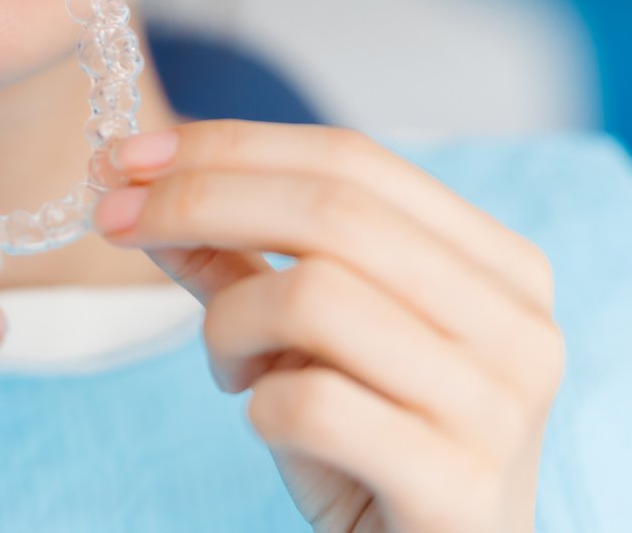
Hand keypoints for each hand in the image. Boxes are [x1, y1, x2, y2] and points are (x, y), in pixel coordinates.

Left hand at [95, 121, 563, 532]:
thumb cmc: (376, 460)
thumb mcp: (311, 347)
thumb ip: (244, 263)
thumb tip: (140, 188)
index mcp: (500, 267)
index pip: (352, 159)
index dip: (230, 145)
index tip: (127, 156)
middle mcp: (518, 325)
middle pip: (333, 210)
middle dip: (199, 201)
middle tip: (112, 221)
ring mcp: (497, 407)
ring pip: (315, 296)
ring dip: (231, 323)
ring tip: (231, 369)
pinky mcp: (459, 486)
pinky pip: (312, 404)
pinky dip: (259, 405)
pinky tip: (269, 423)